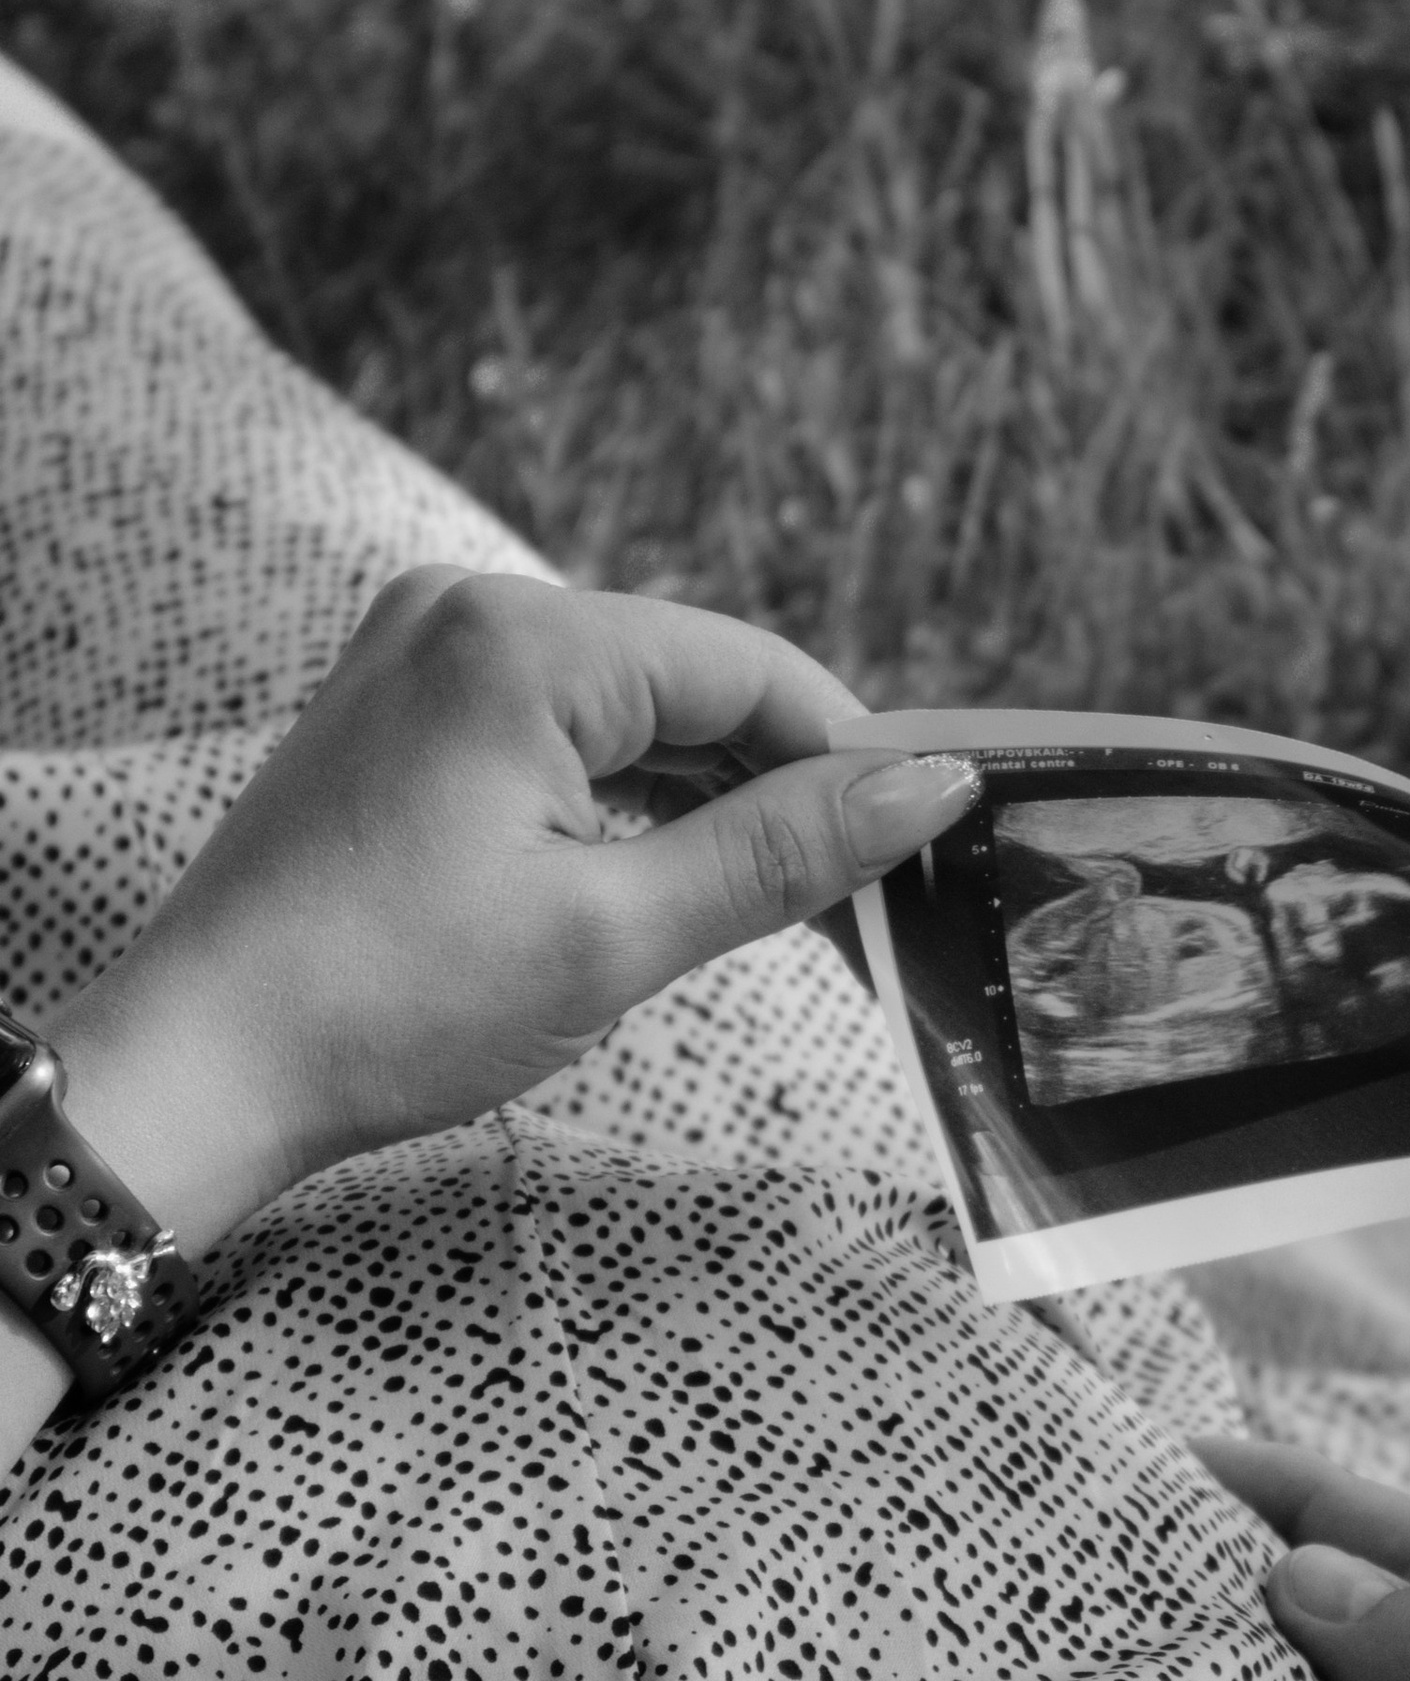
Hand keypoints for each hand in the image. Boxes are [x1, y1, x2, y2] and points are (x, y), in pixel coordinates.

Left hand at [49, 569, 976, 1248]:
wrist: (199, 1064)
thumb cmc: (387, 1004)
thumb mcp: (615, 934)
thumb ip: (783, 849)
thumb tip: (933, 789)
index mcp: (520, 643)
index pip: (748, 670)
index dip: (856, 755)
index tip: (938, 840)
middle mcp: (467, 616)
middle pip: (694, 684)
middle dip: (789, 789)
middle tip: (881, 899)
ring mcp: (424, 660)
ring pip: (633, 717)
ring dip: (716, 806)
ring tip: (798, 911)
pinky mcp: (403, 718)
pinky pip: (562, 738)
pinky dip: (633, 809)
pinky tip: (682, 886)